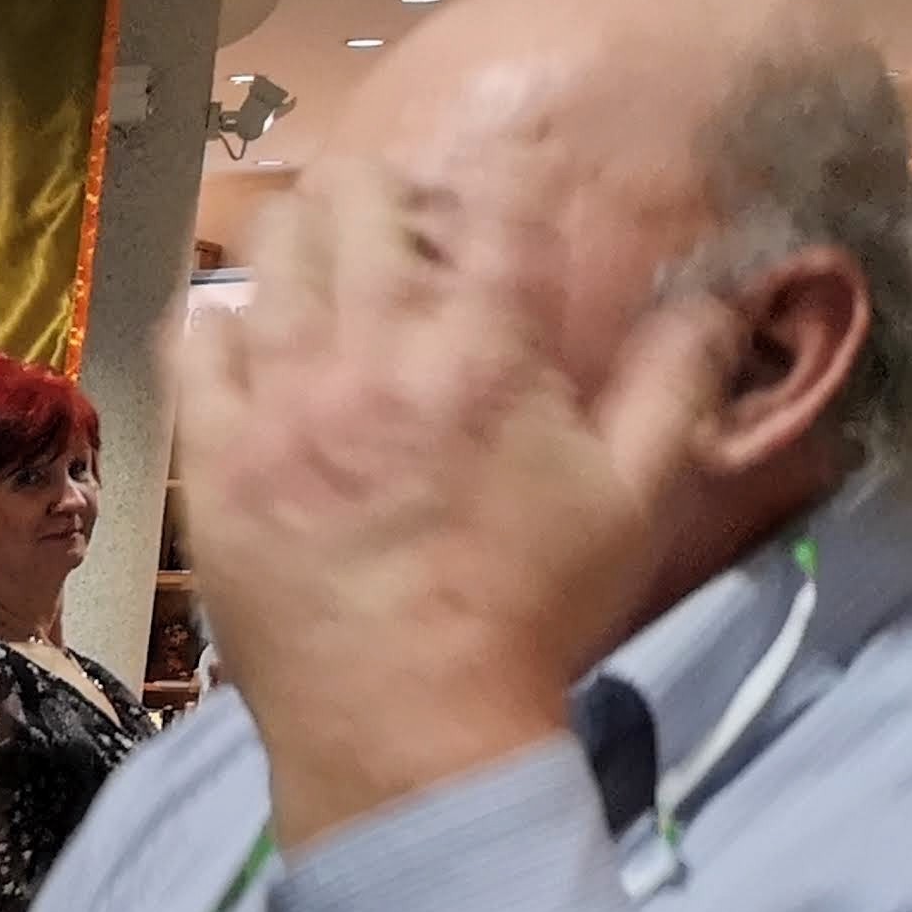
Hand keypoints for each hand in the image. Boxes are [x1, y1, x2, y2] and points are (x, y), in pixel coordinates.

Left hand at [177, 155, 729, 852]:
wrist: (410, 728)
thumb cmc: (532, 614)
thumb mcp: (639, 495)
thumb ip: (680, 379)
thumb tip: (718, 293)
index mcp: (488, 353)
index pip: (495, 201)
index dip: (498, 183)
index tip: (493, 206)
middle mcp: (375, 356)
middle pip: (361, 199)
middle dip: (388, 195)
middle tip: (402, 235)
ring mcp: (280, 406)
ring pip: (273, 254)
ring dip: (306, 241)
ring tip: (327, 272)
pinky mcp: (214, 461)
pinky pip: (193, 346)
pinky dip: (219, 322)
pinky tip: (244, 337)